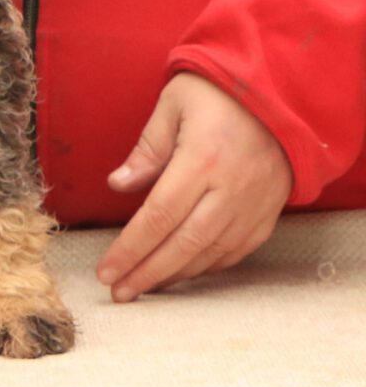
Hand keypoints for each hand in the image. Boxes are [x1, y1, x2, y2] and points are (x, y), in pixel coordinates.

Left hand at [95, 72, 292, 301]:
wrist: (280, 94)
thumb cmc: (216, 93)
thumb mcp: (172, 105)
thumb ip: (147, 149)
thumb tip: (118, 185)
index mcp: (202, 159)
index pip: (159, 215)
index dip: (130, 247)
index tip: (107, 270)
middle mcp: (230, 189)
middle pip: (183, 244)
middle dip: (146, 272)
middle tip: (118, 292)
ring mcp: (253, 205)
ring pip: (210, 254)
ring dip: (174, 275)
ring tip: (142, 287)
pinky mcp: (268, 214)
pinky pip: (234, 252)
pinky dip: (206, 267)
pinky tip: (181, 272)